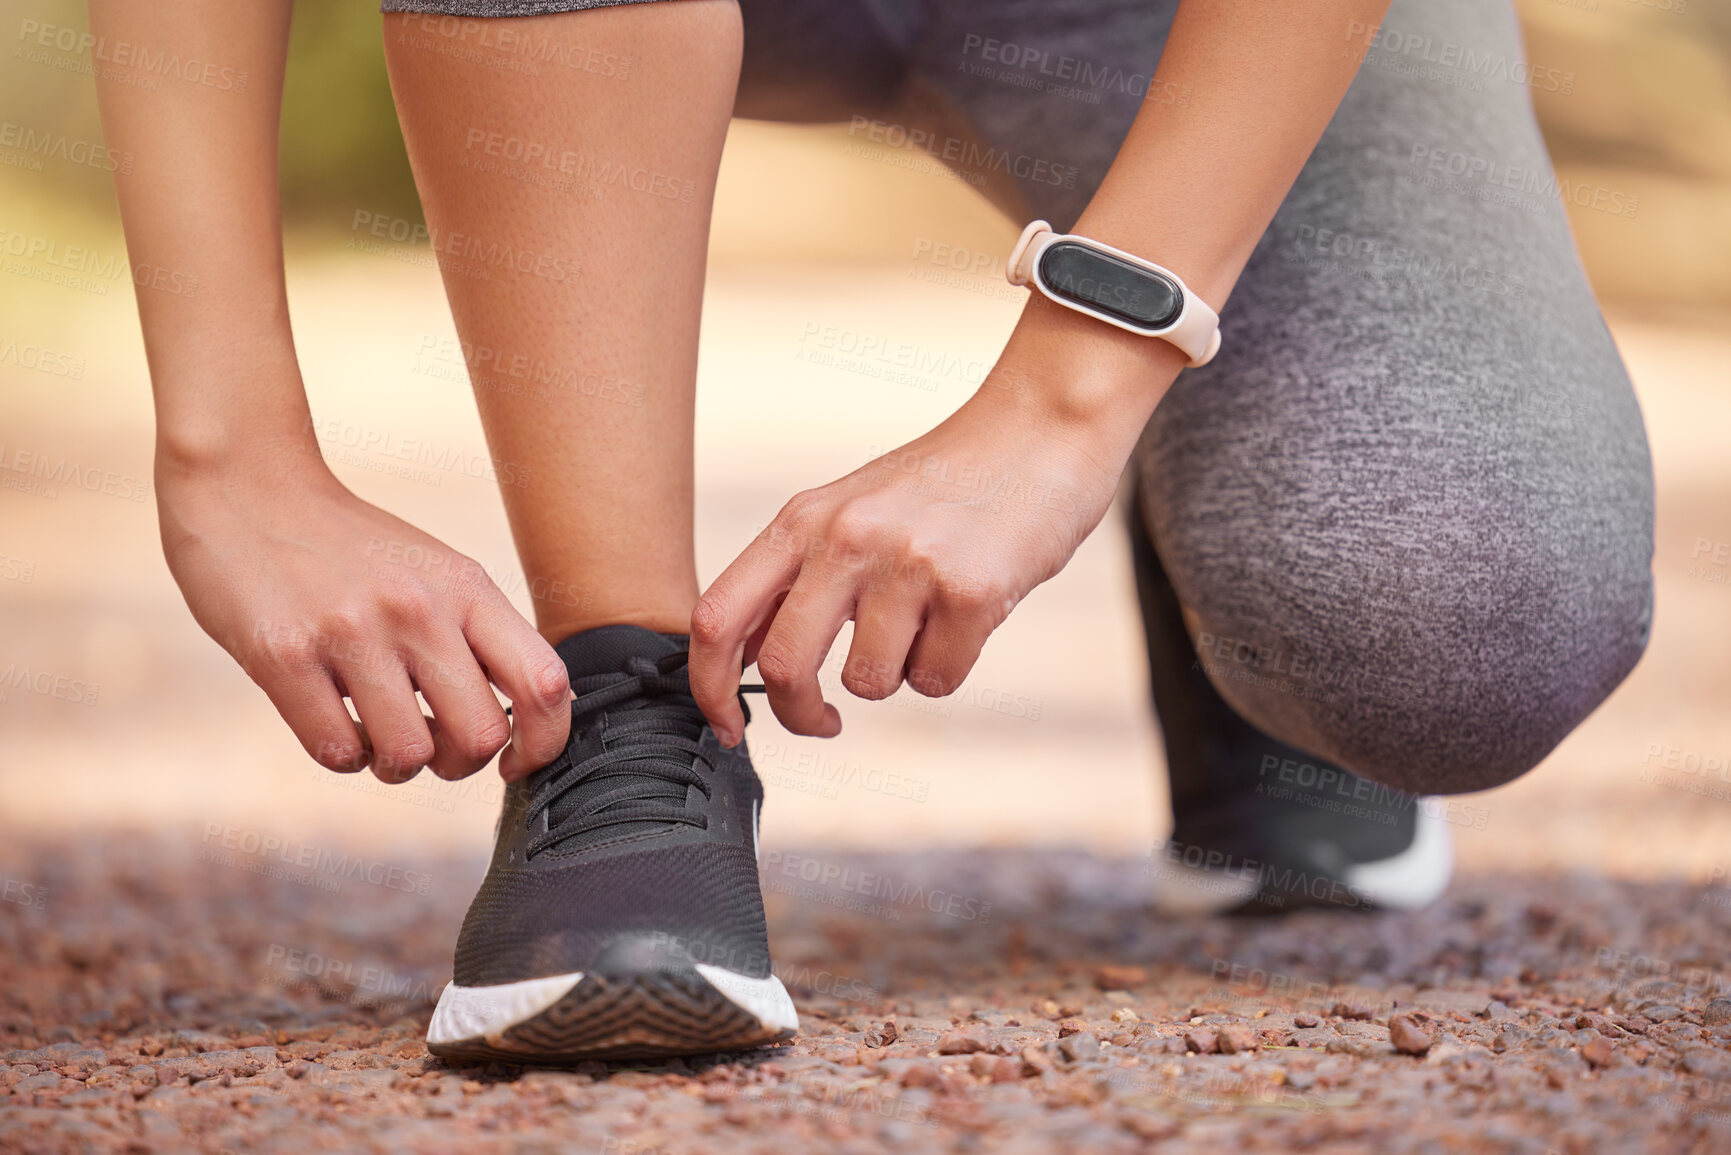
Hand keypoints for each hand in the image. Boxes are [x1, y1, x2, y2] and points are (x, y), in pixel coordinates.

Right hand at [158, 452, 571, 782]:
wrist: (247, 491)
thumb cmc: (351, 549)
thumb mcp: (437, 573)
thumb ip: (484, 635)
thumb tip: (543, 710)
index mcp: (466, 589)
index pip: (543, 682)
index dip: (543, 741)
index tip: (514, 760)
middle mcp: (418, 609)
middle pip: (479, 736)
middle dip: (457, 763)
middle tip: (430, 745)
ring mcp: (351, 631)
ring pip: (408, 756)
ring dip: (393, 764)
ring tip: (375, 732)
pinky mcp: (285, 656)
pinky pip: (337, 752)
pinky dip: (341, 755)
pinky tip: (332, 721)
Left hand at [688, 367, 1138, 746]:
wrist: (1043, 426)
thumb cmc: (947, 481)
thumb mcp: (853, 510)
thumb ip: (803, 575)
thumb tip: (753, 662)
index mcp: (803, 519)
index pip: (717, 615)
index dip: (709, 686)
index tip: (729, 725)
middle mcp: (846, 538)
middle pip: (785, 666)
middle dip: (801, 714)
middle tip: (826, 720)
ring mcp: (908, 564)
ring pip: (869, 683)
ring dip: (896, 674)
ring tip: (927, 620)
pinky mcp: (971, 591)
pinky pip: (936, 680)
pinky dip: (950, 666)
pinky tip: (968, 616)